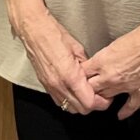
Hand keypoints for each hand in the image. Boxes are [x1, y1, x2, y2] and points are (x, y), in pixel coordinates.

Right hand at [2, 0, 109, 114]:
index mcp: (70, 75)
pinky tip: (73, 90)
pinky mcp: (45, 84)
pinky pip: (59, 101)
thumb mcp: (77, 48)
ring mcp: (50, 86)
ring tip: (86, 93)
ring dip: (80, 104)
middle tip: (99, 95)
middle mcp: (59, 84)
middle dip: (93, 104)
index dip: (101, 102)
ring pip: (70, 108)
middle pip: (82, 109)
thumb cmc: (53, 34)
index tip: (106, 96)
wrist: (33, 29)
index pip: (90, 103)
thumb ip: (86, 66)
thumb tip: (92, 75)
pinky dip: (68, 100)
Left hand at [82, 20, 139, 119]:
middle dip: (88, 89)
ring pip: (106, 98)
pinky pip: (129, 107)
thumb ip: (104, 57)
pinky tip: (119, 115)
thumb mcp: (114, 43)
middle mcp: (110, 76)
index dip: (79, 76)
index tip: (79, 77)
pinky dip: (123, 112)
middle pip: (91, 89)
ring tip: (100, 99)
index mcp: (102, 61)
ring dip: (103, 98)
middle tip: (87, 90)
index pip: (82, 74)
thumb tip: (99, 63)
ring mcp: (125, 86)